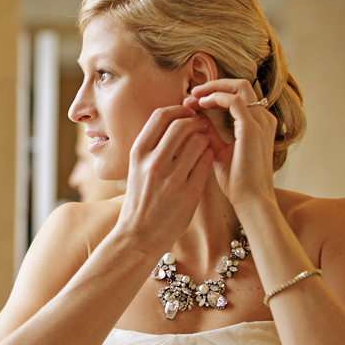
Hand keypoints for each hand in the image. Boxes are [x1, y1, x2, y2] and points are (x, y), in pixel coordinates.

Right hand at [116, 106, 213, 255]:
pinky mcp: (188, 192)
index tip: (186, 114)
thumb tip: (171, 121)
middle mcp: (153, 162)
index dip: (178, 109)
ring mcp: (171, 178)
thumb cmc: (139, 199)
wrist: (138, 235)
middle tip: (201, 127)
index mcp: (138, 153)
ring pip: (198, 141)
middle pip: (182, 124)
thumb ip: (151, 146)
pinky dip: (209, 157)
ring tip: (203, 146)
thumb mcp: (135, 169)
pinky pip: (206, 162)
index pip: (161, 115)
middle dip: (196, 121)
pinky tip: (205, 161)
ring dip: (205, 139)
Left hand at [183, 79, 276, 211]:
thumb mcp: (219, 152)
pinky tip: (200, 105)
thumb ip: (210, 133)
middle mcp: (263, 119)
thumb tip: (194, 118)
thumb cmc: (238, 182)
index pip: (238, 96)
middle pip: (241, 85)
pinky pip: (234, 101)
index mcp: (258, 124)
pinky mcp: (252, 129)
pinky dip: (215, 98)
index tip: (192, 101)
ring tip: (192, 97)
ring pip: (239, 87)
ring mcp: (260, 122)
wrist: (251, 201)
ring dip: (213, 88)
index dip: (215, 93)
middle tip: (191, 93)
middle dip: (214, 85)